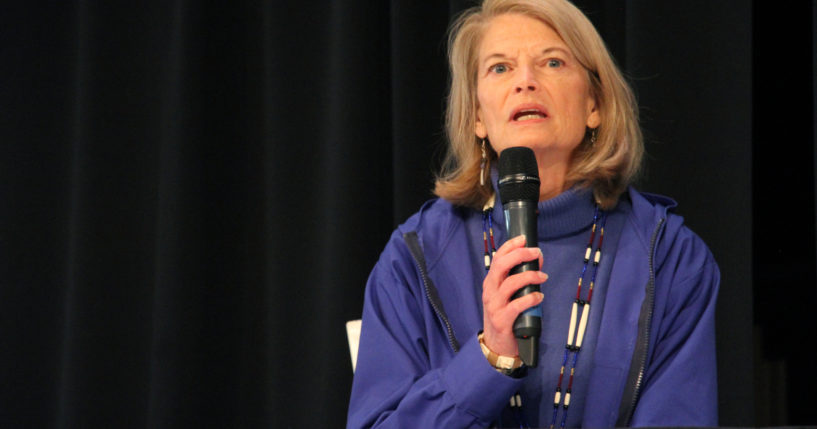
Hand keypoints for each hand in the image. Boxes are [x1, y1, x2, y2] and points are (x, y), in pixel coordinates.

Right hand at [482, 235, 546, 356]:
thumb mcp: (508, 295)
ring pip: (510, 283)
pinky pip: (517, 305)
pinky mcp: (502, 320)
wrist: (497, 345)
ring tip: (542, 276)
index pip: (497, 258)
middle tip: (536, 253)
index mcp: (490, 282)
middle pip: (501, 266)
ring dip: (530, 276)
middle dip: (520, 255)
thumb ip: (519, 278)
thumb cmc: (505, 316)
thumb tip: (537, 260)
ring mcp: (494, 306)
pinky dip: (531, 298)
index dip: (510, 246)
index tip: (524, 239)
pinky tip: (539, 296)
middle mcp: (489, 291)